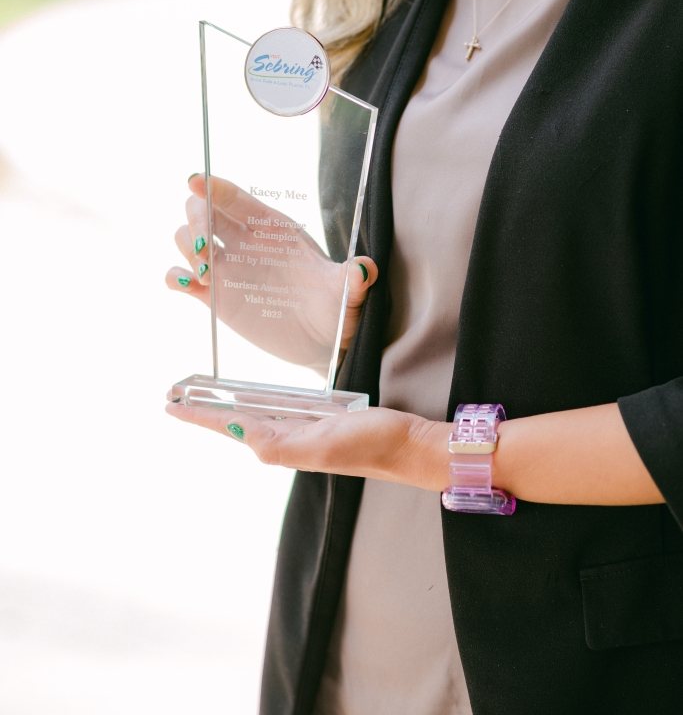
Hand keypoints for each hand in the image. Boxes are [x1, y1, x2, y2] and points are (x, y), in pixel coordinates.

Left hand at [165, 399, 452, 491]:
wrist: (407, 447)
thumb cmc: (368, 446)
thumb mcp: (319, 448)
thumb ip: (277, 445)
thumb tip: (237, 432)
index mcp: (278, 444)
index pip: (228, 425)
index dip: (197, 414)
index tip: (168, 403)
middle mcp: (285, 438)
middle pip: (235, 419)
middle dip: (203, 409)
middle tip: (174, 395)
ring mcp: (302, 430)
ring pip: (253, 414)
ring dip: (226, 405)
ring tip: (203, 395)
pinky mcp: (320, 420)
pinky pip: (278, 409)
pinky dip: (257, 401)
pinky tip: (254, 399)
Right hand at [166, 174, 377, 370]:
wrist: (324, 345)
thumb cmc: (337, 309)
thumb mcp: (345, 293)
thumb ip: (352, 279)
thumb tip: (365, 269)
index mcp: (273, 228)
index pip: (238, 198)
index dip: (215, 186)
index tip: (196, 180)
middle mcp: (245, 242)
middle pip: (203, 210)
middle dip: (196, 220)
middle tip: (206, 249)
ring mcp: (227, 269)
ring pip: (186, 238)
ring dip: (186, 248)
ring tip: (207, 273)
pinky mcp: (215, 298)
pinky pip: (180, 277)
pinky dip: (175, 276)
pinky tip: (188, 284)